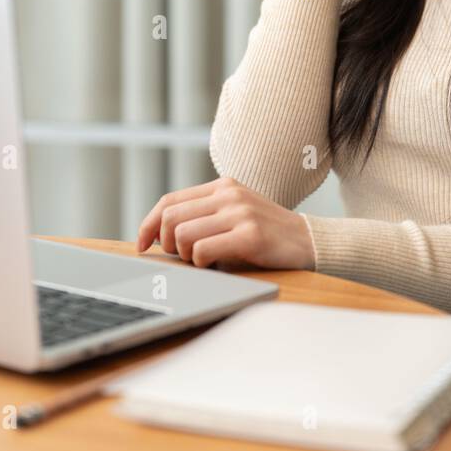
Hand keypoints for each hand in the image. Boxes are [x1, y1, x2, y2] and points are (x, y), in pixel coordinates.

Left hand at [135, 175, 315, 271]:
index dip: (148, 224)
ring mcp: (239, 212)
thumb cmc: (266, 235)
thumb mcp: (234, 214)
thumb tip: (159, 235)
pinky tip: (215, 263)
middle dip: (166, 243)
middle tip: (181, 257)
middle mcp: (229, 194)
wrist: (308, 242)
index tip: (142, 245)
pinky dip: (201, 262)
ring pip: (183, 235)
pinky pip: (203, 251)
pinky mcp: (249, 234)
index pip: (169, 201)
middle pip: (171, 218)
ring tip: (201, 260)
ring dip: (185, 255)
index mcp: (222, 186)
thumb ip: (204, 216)